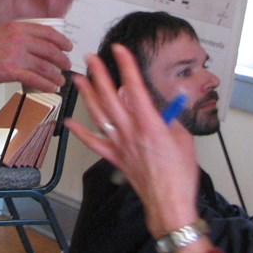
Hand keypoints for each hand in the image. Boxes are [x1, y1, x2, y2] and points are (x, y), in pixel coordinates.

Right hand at [0, 22, 72, 91]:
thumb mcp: (4, 32)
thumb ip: (22, 36)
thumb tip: (39, 46)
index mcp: (19, 28)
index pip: (47, 32)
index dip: (61, 41)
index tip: (67, 46)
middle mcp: (19, 39)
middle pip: (49, 50)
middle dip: (62, 60)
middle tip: (66, 65)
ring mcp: (16, 55)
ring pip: (44, 66)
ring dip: (56, 75)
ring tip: (60, 80)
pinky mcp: (11, 71)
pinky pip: (35, 79)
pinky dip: (46, 85)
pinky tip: (51, 87)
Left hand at [67, 46, 202, 252]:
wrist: (169, 202)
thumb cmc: (179, 174)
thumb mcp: (182, 137)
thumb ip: (171, 116)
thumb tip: (165, 102)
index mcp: (149, 124)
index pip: (134, 87)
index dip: (126, 66)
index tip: (119, 50)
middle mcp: (130, 131)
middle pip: (110, 97)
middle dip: (99, 74)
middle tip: (91, 58)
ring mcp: (119, 144)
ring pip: (98, 115)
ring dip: (87, 95)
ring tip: (77, 79)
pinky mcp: (115, 157)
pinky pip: (94, 143)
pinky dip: (80, 132)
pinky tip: (70, 121)